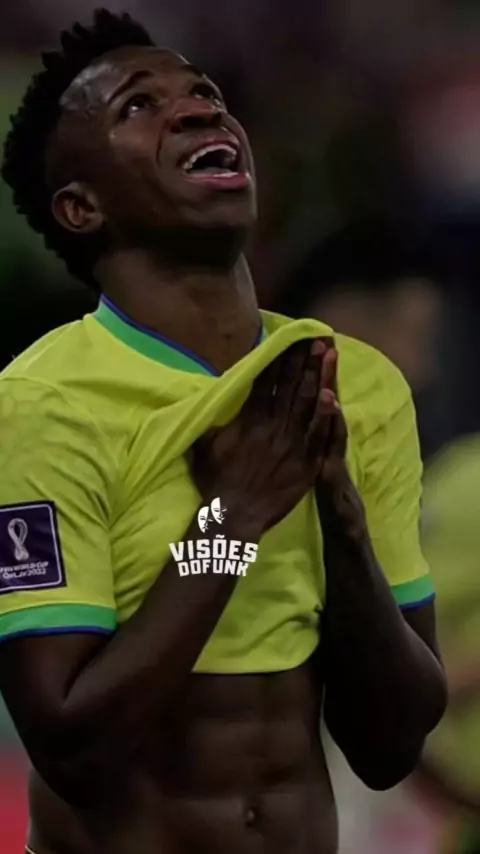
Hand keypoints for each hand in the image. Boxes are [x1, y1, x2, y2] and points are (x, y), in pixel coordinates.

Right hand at [190, 337, 345, 536]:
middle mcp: (273, 425)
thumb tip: (206, 400)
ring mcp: (292, 443)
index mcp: (250, 419)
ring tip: (328, 353)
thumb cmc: (215, 481)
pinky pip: (320, 434)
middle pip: (292, 385)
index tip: (289, 340)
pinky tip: (335, 396)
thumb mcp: (204, 445)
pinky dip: (327, 415)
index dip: (280, 358)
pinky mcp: (306, 462)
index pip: (267, 380)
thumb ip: (210, 421)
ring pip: (308, 402)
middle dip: (304, 359)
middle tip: (315, 338)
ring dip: (319, 376)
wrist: (234, 515)